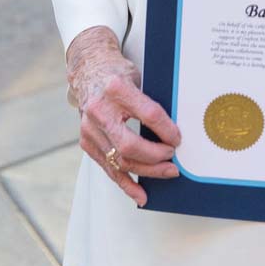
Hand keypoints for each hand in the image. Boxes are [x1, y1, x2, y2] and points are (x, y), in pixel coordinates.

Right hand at [67, 28, 180, 206]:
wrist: (88, 71)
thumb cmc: (117, 73)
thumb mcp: (137, 77)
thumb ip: (151, 101)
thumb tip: (175, 128)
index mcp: (116, 88)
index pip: (148, 114)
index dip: (166, 130)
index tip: (178, 138)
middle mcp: (99, 110)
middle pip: (130, 145)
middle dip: (156, 156)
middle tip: (173, 158)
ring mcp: (90, 129)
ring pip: (120, 160)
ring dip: (146, 172)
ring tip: (167, 172)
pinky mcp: (87, 142)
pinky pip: (108, 168)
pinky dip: (126, 183)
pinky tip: (140, 194)